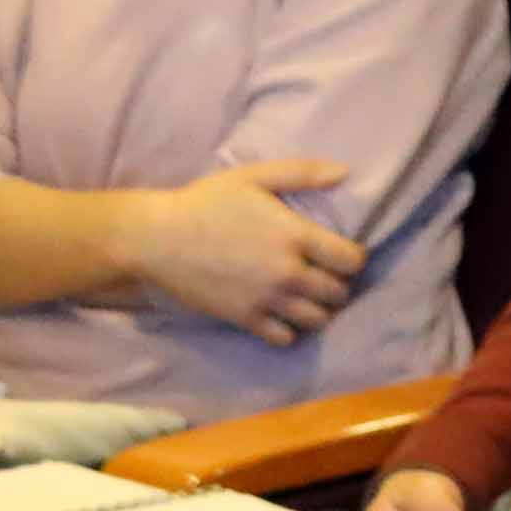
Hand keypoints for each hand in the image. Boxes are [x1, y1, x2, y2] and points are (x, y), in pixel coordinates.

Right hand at [129, 159, 365, 344]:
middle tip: (324, 276)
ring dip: (319, 310)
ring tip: (308, 297)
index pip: (351, 261)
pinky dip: (290, 330)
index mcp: (295, 236)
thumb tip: (345, 173)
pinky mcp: (245, 319)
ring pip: (317, 320)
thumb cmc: (206, 202)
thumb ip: (302, 173)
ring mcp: (267, 299)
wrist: (157, 237)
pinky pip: (285, 337)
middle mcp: (288, 272)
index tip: (341, 255)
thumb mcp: (253, 177)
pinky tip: (283, 314)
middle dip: (338, 285)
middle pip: (338, 293)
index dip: (353, 258)